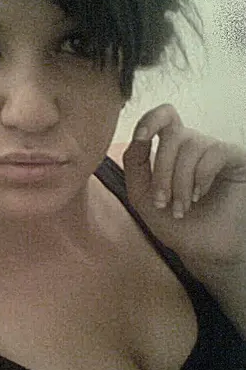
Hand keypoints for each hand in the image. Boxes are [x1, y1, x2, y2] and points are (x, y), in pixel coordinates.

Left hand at [122, 104, 245, 268]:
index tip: (140, 137)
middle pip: (171, 135)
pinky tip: (199, 195)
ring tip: (182, 209)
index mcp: (170, 151)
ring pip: (190, 145)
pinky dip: (200, 176)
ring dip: (180, 182)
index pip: (162, 118)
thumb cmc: (178, 225)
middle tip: (161, 203)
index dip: (150, 119)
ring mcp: (214, 151)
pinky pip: (214, 152)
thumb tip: (138, 138)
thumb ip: (134, 166)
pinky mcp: (235, 159)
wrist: (207, 252)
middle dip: (161, 172)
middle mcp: (193, 146)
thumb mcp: (143, 198)